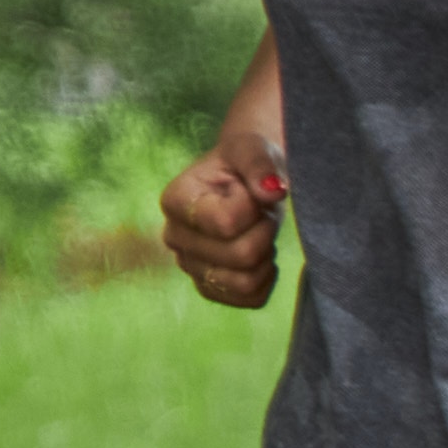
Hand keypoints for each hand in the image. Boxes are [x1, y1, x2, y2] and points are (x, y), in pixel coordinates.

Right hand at [157, 133, 286, 310]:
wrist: (248, 180)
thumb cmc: (247, 161)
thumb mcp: (254, 148)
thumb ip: (260, 163)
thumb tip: (273, 190)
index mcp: (175, 201)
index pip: (226, 224)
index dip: (253, 208)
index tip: (250, 192)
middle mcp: (175, 237)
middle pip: (240, 256)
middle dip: (265, 232)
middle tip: (262, 213)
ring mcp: (190, 267)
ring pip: (244, 283)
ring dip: (266, 257)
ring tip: (260, 232)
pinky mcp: (211, 287)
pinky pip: (250, 299)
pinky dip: (267, 279)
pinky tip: (263, 255)